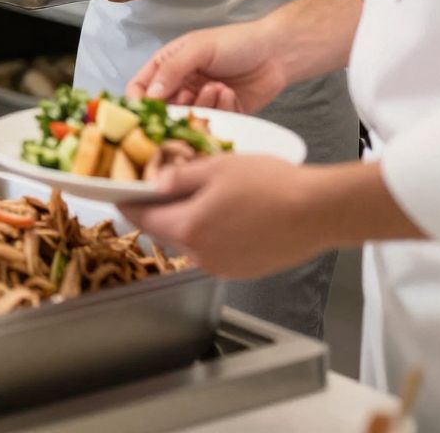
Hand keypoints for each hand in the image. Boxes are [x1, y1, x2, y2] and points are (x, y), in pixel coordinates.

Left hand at [122, 155, 335, 278]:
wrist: (319, 211)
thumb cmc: (272, 185)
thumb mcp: (217, 168)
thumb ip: (178, 178)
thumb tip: (154, 185)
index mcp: (188, 229)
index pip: (143, 220)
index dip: (129, 205)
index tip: (120, 196)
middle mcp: (201, 256)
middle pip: (166, 233)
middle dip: (160, 213)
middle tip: (162, 190)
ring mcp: (223, 267)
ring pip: (191, 244)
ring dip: (188, 224)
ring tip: (202, 198)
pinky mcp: (244, 271)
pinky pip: (215, 252)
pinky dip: (212, 235)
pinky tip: (228, 215)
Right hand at [126, 17, 290, 112]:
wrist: (277, 51)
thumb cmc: (236, 42)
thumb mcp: (199, 49)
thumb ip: (172, 70)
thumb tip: (151, 95)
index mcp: (168, 65)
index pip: (140, 88)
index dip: (139, 101)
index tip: (146, 111)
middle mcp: (181, 85)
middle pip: (163, 109)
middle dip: (176, 108)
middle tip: (190, 98)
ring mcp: (202, 101)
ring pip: (190, 118)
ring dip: (203, 106)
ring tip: (218, 88)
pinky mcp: (224, 115)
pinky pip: (215, 123)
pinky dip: (222, 110)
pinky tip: (231, 93)